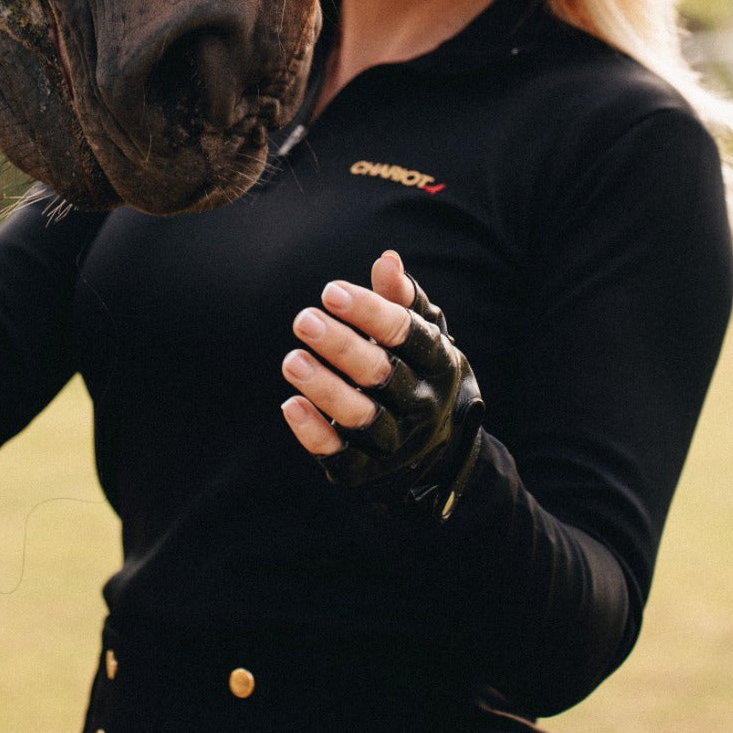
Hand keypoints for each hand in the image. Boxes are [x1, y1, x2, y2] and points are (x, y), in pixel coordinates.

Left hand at [281, 250, 484, 521]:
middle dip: (341, 346)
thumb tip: (386, 260)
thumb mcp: (422, 335)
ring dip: (325, 388)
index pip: (404, 333)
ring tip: (291, 360)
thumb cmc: (418, 372)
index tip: (330, 291)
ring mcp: (396, 442)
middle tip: (303, 319)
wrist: (441, 454)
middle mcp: (421, 404)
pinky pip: (340, 455)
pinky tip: (291, 405)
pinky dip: (315, 433)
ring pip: (361, 416)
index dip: (368, 311)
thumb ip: (401, 299)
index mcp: (436, 363)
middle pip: (380, 373)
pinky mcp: (367, 472)